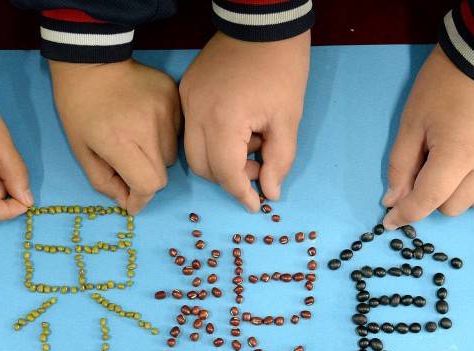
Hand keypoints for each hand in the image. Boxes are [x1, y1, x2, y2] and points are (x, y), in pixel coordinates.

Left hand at [50, 60, 179, 214]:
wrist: (91, 60)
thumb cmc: (79, 107)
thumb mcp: (81, 150)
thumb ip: (103, 181)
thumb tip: (127, 201)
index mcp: (120, 142)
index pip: (149, 184)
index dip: (141, 198)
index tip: (132, 201)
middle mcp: (148, 128)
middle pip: (162, 173)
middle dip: (145, 178)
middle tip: (128, 168)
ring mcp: (165, 110)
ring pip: (171, 153)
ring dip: (156, 156)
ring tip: (136, 139)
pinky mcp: (174, 97)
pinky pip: (176, 131)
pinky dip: (164, 135)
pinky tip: (145, 122)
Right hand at [180, 31, 309, 210]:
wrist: (262, 23)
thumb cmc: (281, 69)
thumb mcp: (287, 119)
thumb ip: (278, 161)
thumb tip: (270, 193)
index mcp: (223, 120)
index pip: (225, 173)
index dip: (241, 194)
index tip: (256, 205)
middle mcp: (195, 113)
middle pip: (202, 167)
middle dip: (229, 177)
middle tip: (258, 167)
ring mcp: (187, 100)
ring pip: (193, 150)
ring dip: (220, 159)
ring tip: (251, 141)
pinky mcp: (186, 90)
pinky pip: (192, 128)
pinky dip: (212, 139)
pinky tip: (239, 127)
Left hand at [382, 46, 473, 228]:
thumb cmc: (442, 86)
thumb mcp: (411, 123)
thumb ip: (400, 167)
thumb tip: (393, 203)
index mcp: (457, 154)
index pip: (427, 201)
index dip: (405, 214)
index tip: (391, 220)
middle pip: (453, 207)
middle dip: (435, 195)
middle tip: (431, 167)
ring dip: (462, 190)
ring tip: (459, 158)